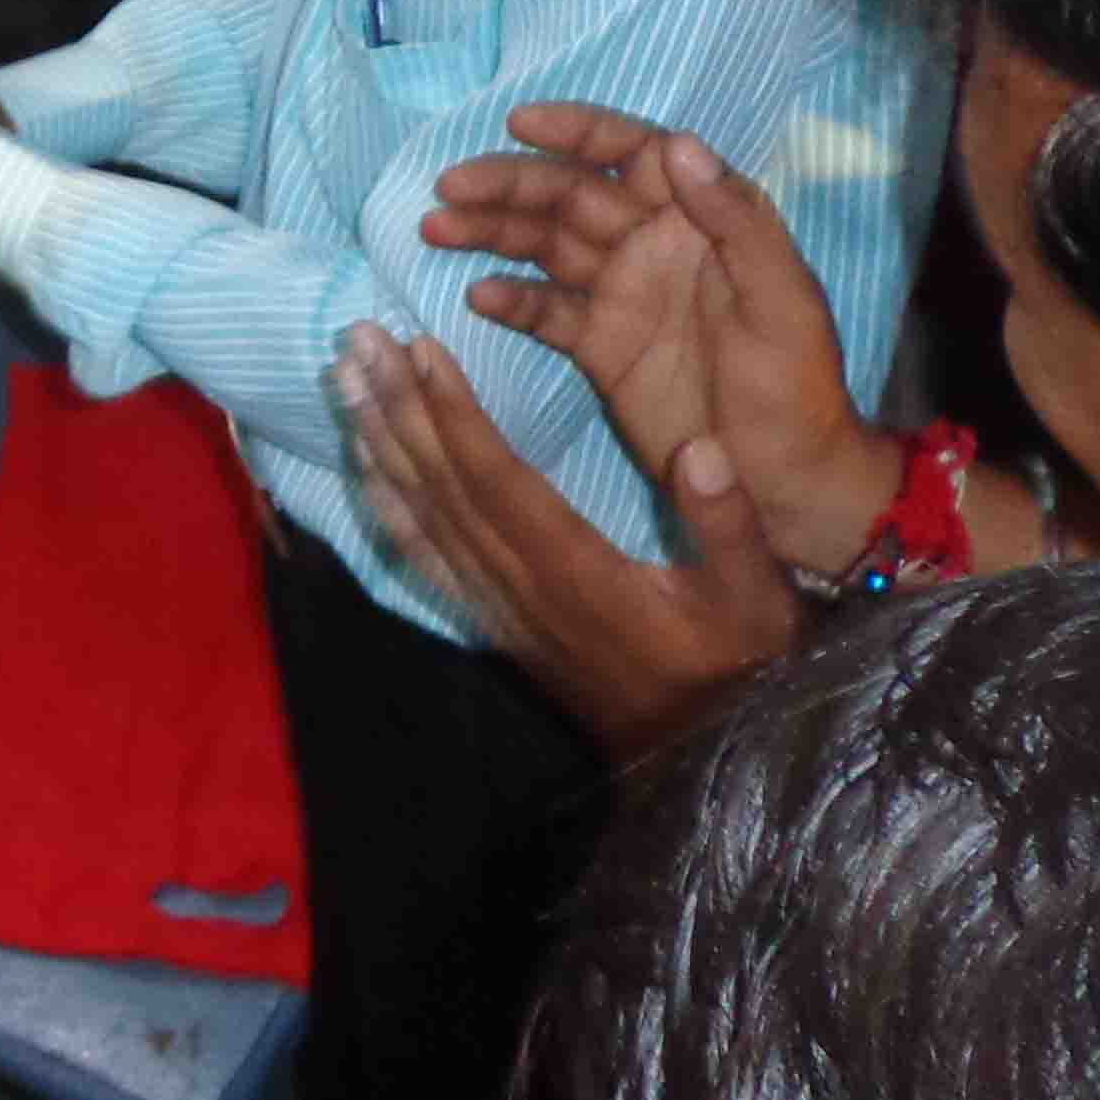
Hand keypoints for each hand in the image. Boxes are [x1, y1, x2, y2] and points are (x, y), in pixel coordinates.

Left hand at [333, 326, 798, 758]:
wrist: (703, 760)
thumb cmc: (738, 668)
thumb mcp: (755, 600)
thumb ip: (727, 525)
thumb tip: (699, 446)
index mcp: (576, 573)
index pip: (496, 479)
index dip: (453, 412)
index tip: (418, 347)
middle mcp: (521, 590)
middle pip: (441, 489)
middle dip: (396, 408)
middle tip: (356, 339)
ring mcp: (501, 612)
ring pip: (421, 519)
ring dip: (379, 447)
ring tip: (344, 381)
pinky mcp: (496, 628)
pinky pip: (424, 560)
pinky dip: (388, 508)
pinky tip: (365, 470)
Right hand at [419, 107, 888, 565]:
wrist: (786, 482)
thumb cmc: (796, 386)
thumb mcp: (781, 299)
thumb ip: (735, 220)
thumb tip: (677, 144)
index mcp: (700, 219)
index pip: (631, 153)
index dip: (577, 131)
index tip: (518, 123)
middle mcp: (653, 243)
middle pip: (570, 194)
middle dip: (508, 183)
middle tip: (448, 186)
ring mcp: (622, 293)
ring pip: (545, 244)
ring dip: (491, 231)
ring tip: (435, 228)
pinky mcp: (600, 345)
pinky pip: (545, 310)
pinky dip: (510, 299)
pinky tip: (477, 298)